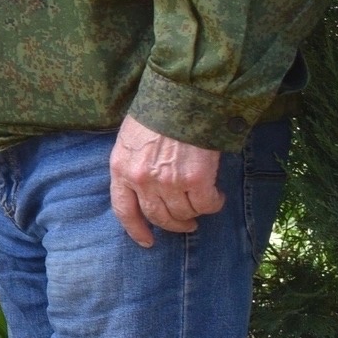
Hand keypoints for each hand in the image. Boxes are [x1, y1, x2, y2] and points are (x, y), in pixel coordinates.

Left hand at [108, 114, 223, 246]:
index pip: (123, 210)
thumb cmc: (158, 113)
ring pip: (183, 213)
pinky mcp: (196, 179)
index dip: (135, 229)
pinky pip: (206, 205)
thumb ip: (134, 165)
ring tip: (202, 205)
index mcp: (121, 168)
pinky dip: (213, 204)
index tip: (147, 241)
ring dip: (195, 213)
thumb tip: (145, 187)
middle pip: (157, 216)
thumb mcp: (130, 139)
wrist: (184, 96)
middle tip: (186, 224)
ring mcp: (168, 181)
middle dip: (173, 224)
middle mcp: (141, 180)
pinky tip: (216, 196)